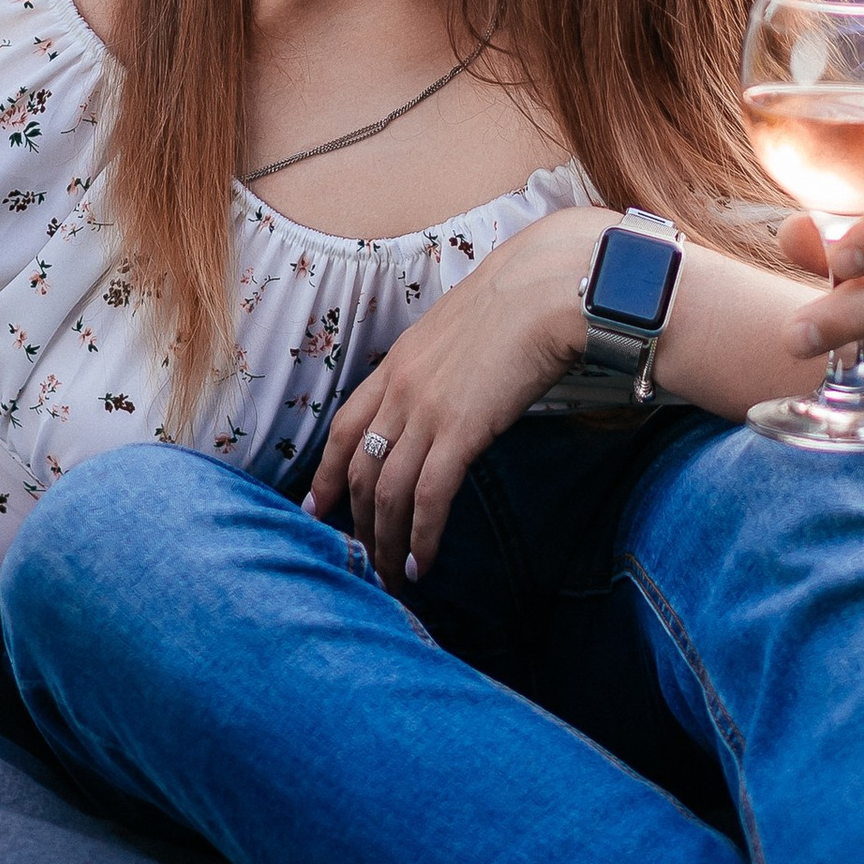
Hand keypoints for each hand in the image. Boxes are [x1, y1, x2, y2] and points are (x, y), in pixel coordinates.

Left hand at [305, 209, 591, 586]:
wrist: (546, 288)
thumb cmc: (517, 301)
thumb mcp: (458, 330)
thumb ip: (441, 366)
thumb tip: (450, 392)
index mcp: (396, 364)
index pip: (344, 428)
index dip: (327, 474)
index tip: (316, 508)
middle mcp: (400, 390)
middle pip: (360, 468)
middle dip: (357, 521)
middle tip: (362, 560)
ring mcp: (426, 410)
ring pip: (387, 491)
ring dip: (387, 541)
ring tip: (393, 576)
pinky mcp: (461, 430)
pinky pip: (429, 495)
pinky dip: (423, 533)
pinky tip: (425, 560)